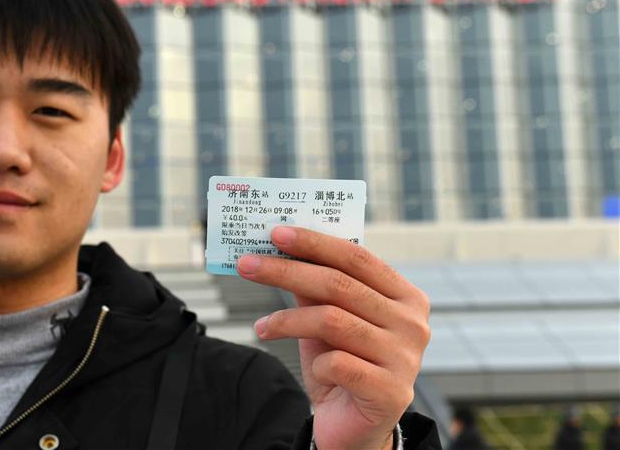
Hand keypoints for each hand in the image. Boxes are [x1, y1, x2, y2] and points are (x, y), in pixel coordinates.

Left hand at [236, 226, 430, 449]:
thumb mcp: (328, 318)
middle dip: (287, 272)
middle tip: (247, 266)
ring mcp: (406, 358)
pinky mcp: (390, 391)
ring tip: (262, 326)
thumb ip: (316, 285)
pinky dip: (315, 363)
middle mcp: (412, 324)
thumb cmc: (342, 363)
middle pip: (339, 285)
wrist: (354, 427)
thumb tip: (281, 247)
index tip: (276, 234)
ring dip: (287, 320)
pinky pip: (336, 362)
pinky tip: (312, 369)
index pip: (357, 257)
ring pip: (332, 321)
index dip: (315, 243)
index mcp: (405, 296)